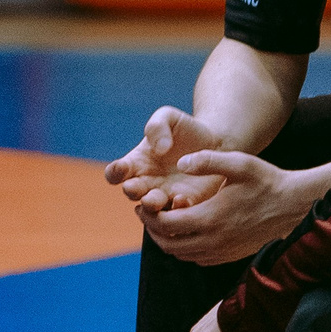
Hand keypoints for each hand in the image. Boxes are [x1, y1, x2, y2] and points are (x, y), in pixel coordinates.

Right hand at [106, 107, 226, 198]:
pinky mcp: (185, 204)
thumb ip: (157, 126)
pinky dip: (177, 210)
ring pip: (150, 209)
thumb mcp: (169, 117)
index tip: (122, 167)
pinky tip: (183, 200)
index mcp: (137, 163)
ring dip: (151, 205)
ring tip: (158, 198)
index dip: (114, 173)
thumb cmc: (186, 130)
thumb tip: (158, 149)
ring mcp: (165, 195)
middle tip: (137, 187)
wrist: (216, 142)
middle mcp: (147, 183)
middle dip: (132, 191)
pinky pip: (176, 214)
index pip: (115, 173)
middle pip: (130, 193)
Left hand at [137, 150, 312, 265]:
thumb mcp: (239, 163)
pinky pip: (197, 259)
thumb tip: (180, 162)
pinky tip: (184, 231)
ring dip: (166, 240)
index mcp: (210, 218)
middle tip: (146, 214)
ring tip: (162, 221)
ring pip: (181, 254)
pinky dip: (184, 248)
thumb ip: (207, 160)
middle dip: (152, 230)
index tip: (142, 205)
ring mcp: (222, 253)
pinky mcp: (229, 257)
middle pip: (168, 245)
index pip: (166, 225)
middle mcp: (213, 241)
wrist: (294, 207)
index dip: (149, 216)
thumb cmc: (267, 181)